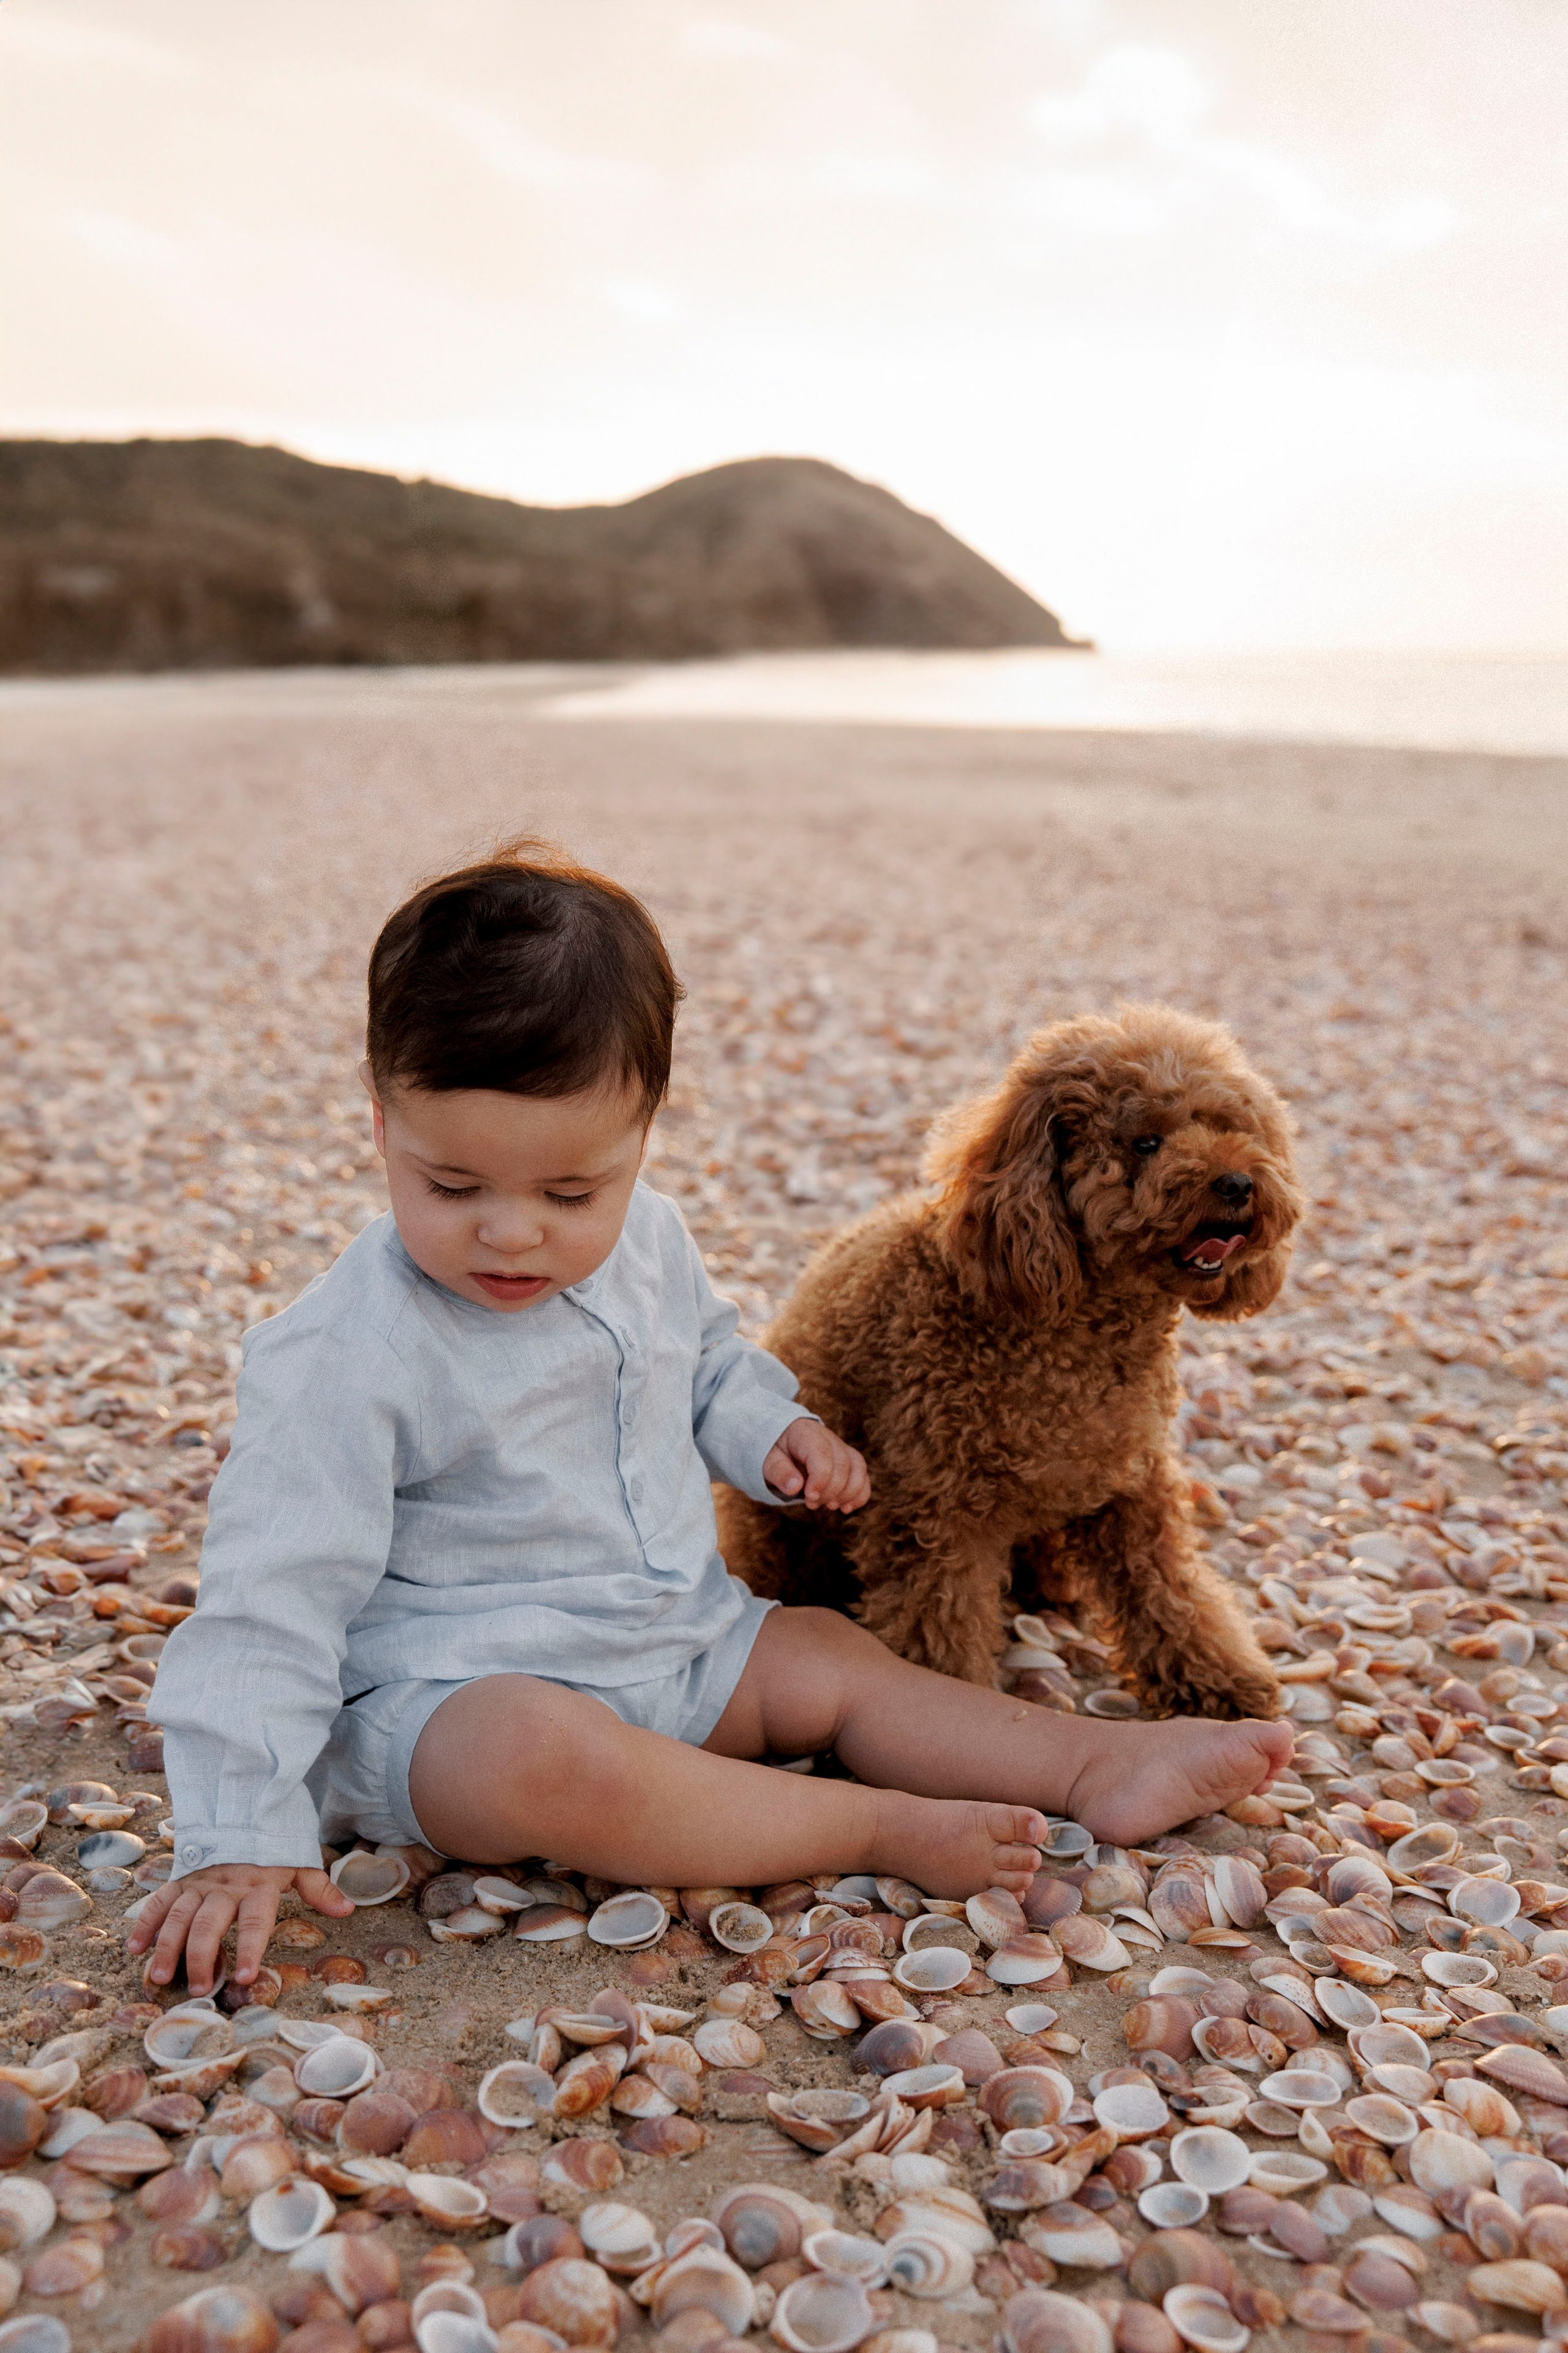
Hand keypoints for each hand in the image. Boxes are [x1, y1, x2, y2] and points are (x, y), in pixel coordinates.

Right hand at [127, 1863, 354, 1994]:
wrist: (243, 1807)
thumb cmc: (273, 1846)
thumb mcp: (299, 1862)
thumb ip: (319, 1888)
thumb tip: (348, 1909)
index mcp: (258, 1885)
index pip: (256, 1920)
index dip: (252, 1948)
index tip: (246, 1978)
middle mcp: (226, 1885)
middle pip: (210, 1923)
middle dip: (202, 1956)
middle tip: (198, 1988)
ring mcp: (199, 1882)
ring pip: (180, 1915)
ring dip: (167, 1946)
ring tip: (159, 1977)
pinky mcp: (181, 1879)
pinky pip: (160, 1900)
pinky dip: (146, 1922)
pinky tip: (134, 1948)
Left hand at [763, 1418, 869, 1512]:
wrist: (786, 1439)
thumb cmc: (777, 1450)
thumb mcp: (769, 1459)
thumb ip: (780, 1471)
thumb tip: (795, 1487)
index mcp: (807, 1434)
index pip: (823, 1456)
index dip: (820, 1480)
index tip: (809, 1497)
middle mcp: (829, 1439)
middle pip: (842, 1465)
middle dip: (830, 1491)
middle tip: (811, 1504)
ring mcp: (842, 1449)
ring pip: (858, 1468)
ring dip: (848, 1493)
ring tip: (830, 1506)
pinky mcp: (849, 1460)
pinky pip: (863, 1475)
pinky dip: (860, 1493)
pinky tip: (846, 1508)